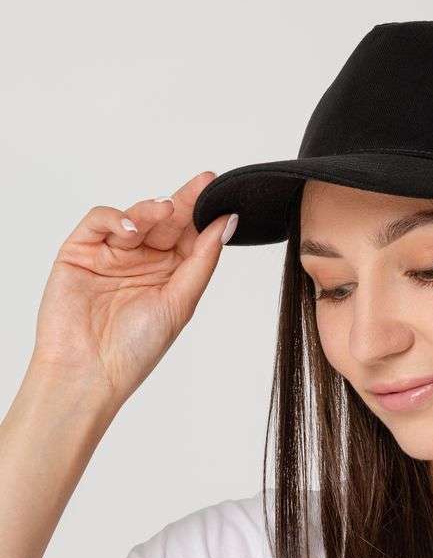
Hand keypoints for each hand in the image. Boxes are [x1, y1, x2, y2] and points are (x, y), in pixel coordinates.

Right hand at [30, 171, 235, 404]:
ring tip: (164, 211)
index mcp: (169, 274)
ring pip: (135, 216)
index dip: (204, 211)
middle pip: (165, 220)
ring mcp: (110, 254)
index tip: (220, 189)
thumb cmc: (135, 348)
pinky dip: (114, 218)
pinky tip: (129, 229)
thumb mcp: (181, 301)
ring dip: (151, 210)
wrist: (88, 372)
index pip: (189, 234)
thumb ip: (202, 260)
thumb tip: (227, 223)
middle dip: (184, 202)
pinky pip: (98, 221)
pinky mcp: (79, 251)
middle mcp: (141, 261)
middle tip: (201, 185)